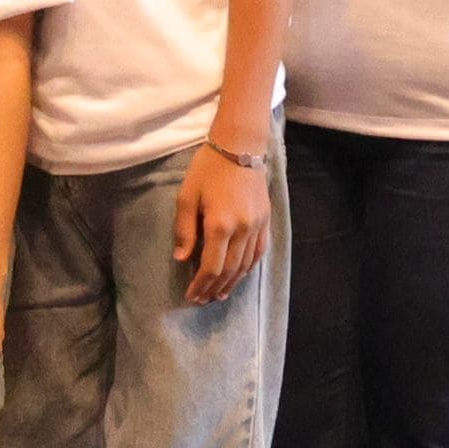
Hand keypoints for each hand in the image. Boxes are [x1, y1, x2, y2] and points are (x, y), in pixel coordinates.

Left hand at [171, 144, 269, 305]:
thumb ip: (185, 229)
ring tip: (219, 295)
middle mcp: (243, 229)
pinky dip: (248, 268)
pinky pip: (259, 252)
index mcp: (220, 224)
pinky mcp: (266, 220)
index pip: (211, 266)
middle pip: (229, 270)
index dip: (201, 285)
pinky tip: (239, 276)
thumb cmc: (208, 169)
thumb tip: (182, 259)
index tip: (191, 296)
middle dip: (215, 288)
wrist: (240, 147)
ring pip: (246, 264)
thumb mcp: (187, 196)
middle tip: (203, 301)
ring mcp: (258, 226)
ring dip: (233, 283)